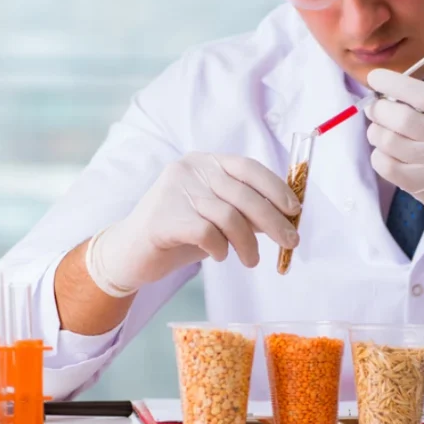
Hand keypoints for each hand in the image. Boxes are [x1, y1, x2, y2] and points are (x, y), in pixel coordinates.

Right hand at [85, 152, 301, 296]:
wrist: (129, 253)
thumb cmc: (178, 234)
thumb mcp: (215, 216)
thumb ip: (244, 210)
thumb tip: (286, 217)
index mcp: (203, 162)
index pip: (248, 167)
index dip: (275, 188)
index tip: (294, 210)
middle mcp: (189, 169)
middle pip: (243, 194)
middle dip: (273, 221)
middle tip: (290, 243)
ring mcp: (174, 191)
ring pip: (229, 217)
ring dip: (248, 244)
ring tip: (251, 261)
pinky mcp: (164, 218)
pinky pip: (208, 234)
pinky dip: (221, 248)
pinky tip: (219, 256)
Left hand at [364, 17, 423, 249]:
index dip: (394, 83)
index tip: (376, 78)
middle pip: (400, 119)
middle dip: (379, 110)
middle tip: (375, 106)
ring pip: (389, 143)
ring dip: (376, 133)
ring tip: (381, 128)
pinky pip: (387, 167)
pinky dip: (380, 156)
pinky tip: (388, 150)